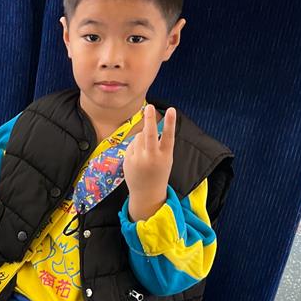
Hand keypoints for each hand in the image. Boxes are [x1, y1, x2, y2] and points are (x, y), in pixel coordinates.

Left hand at [123, 105, 175, 221]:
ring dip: (142, 137)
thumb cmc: (159, 172)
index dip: (170, 122)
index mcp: (164, 156)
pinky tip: (138, 157)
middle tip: (148, 106)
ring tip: (146, 151)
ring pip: (139, 137)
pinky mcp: (128, 161)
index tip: (172, 110)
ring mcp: (138, 160)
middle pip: (149, 135)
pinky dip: (135, 146)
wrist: (146, 193)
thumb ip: (160, 144)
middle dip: (149, 119)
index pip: (168, 136)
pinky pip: (132, 145)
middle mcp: (151, 158)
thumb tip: (148, 126)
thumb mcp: (165, 159)